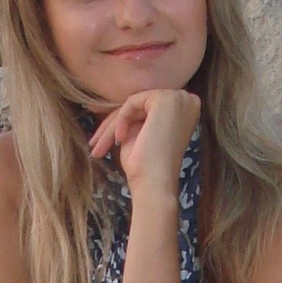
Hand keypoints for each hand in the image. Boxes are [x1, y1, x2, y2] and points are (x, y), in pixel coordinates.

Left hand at [87, 89, 200, 203]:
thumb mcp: (141, 135)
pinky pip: (133, 102)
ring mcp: (178, 98)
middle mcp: (187, 101)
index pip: (147, 110)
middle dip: (113, 125)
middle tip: (94, 144)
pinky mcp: (166, 99)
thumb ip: (136, 117)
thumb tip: (117, 107)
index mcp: (184, 111)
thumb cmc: (148, 167)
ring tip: (98, 147)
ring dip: (112, 125)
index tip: (103, 140)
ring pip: (134, 104)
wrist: (155, 184)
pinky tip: (120, 138)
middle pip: (140, 106)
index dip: (124, 122)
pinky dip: (121, 120)